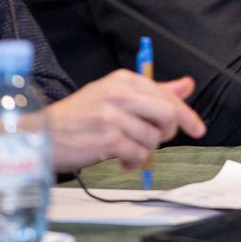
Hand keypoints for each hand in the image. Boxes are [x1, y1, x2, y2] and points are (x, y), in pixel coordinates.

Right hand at [46, 69, 205, 171]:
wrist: (43, 135)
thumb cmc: (79, 116)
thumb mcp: (114, 94)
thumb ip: (154, 91)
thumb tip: (187, 85)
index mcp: (123, 79)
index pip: (167, 95)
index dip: (186, 114)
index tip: (197, 128)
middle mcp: (119, 94)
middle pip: (168, 114)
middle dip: (168, 132)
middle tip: (156, 138)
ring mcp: (113, 116)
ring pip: (153, 138)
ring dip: (145, 149)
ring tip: (127, 148)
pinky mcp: (107, 139)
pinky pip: (139, 154)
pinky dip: (135, 161)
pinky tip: (122, 159)